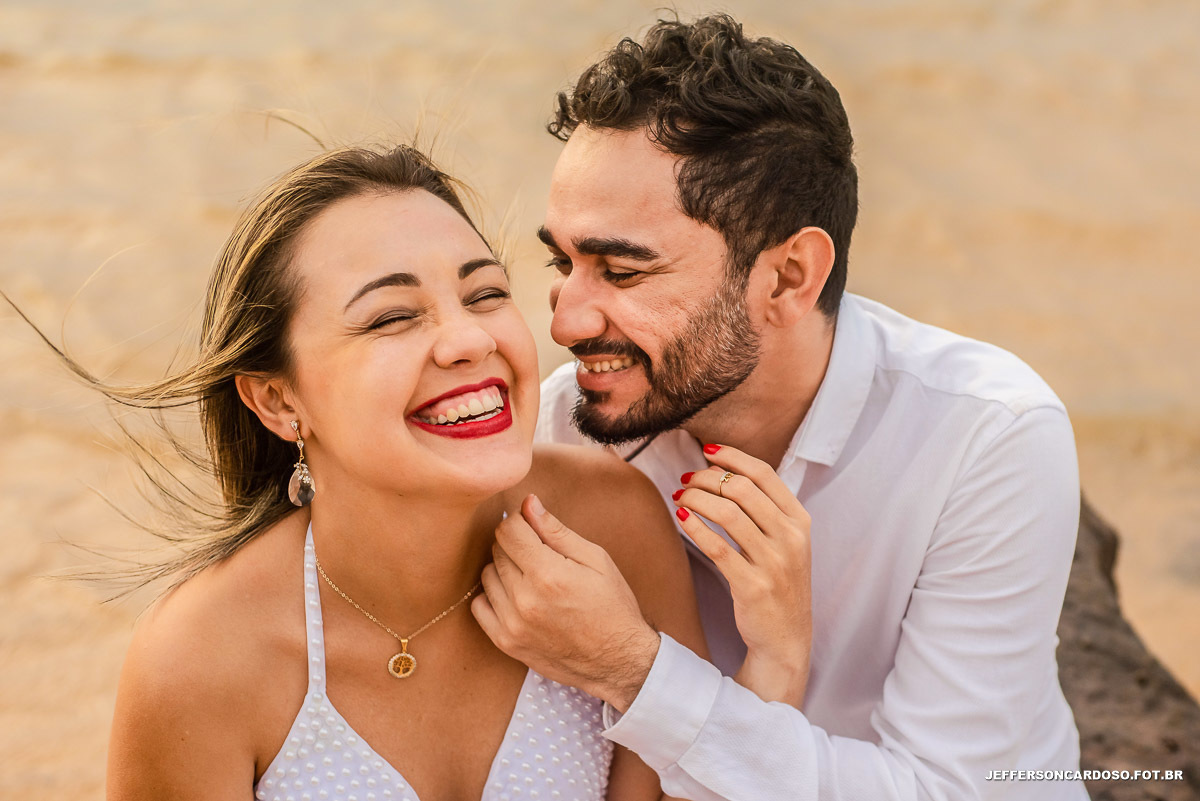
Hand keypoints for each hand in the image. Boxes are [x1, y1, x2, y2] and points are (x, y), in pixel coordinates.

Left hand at [471, 494, 661, 710]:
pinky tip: (516, 597)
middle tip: (539, 555)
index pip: (509, 530)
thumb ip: (557, 531)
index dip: (520, 521)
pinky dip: (493, 596)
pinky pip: (479, 606)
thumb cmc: (613, 606)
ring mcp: (512, 624)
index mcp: (548, 574)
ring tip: (531, 577)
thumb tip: (528, 503)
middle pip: (497, 551)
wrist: (619, 660)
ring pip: (487, 576)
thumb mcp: (596, 560)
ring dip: (504, 570)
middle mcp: (524, 599)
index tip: (532, 527)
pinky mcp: (506, 643)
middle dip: (515, 545)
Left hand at [672, 444, 812, 706]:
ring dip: (697, 499)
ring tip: (679, 497)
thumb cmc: (778, 585)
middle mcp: (791, 538)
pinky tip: (680, 518)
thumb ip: (765, 510)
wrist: (785, 639)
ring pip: (727, 513)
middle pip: (742, 489)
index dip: (733, 457)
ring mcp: (774, 563)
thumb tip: (726, 473)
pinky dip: (695, 527)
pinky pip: (717, 547)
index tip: (707, 451)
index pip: (765, 474)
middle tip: (685, 479)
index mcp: (799, 521)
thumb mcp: (786, 543)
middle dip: (708, 478)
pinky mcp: (753, 586)